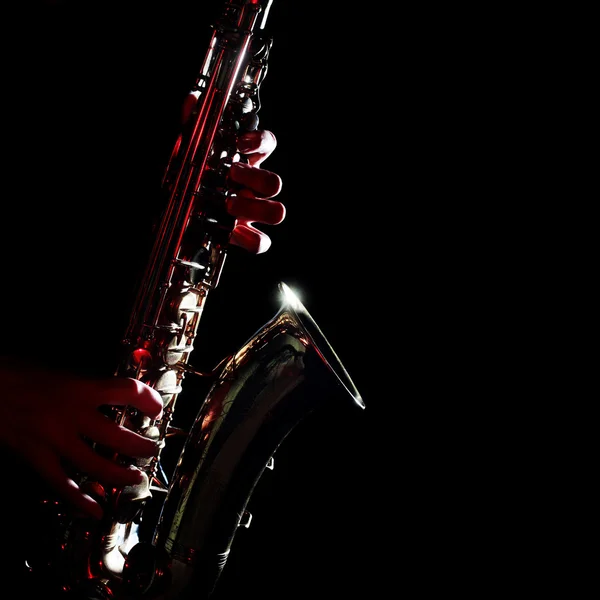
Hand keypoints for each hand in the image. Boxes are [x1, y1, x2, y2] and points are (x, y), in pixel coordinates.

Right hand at [0, 362, 162, 518]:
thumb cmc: (19, 373)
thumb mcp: (59, 371)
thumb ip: (85, 384)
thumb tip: (112, 394)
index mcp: (81, 388)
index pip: (127, 391)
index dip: (149, 400)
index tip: (157, 408)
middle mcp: (72, 414)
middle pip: (118, 437)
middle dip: (141, 447)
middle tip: (152, 450)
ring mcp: (53, 439)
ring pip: (96, 465)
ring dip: (120, 475)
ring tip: (135, 478)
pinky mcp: (34, 457)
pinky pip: (61, 484)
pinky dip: (80, 499)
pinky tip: (96, 510)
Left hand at [182, 92, 284, 253]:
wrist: (166, 219)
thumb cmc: (180, 183)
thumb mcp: (180, 154)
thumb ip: (188, 129)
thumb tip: (192, 100)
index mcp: (241, 163)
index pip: (266, 145)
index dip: (260, 142)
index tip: (241, 144)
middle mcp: (250, 188)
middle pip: (275, 182)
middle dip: (255, 179)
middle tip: (231, 176)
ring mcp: (250, 214)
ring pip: (277, 211)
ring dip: (256, 208)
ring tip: (229, 205)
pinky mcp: (244, 237)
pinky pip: (261, 243)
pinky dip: (251, 239)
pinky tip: (231, 232)